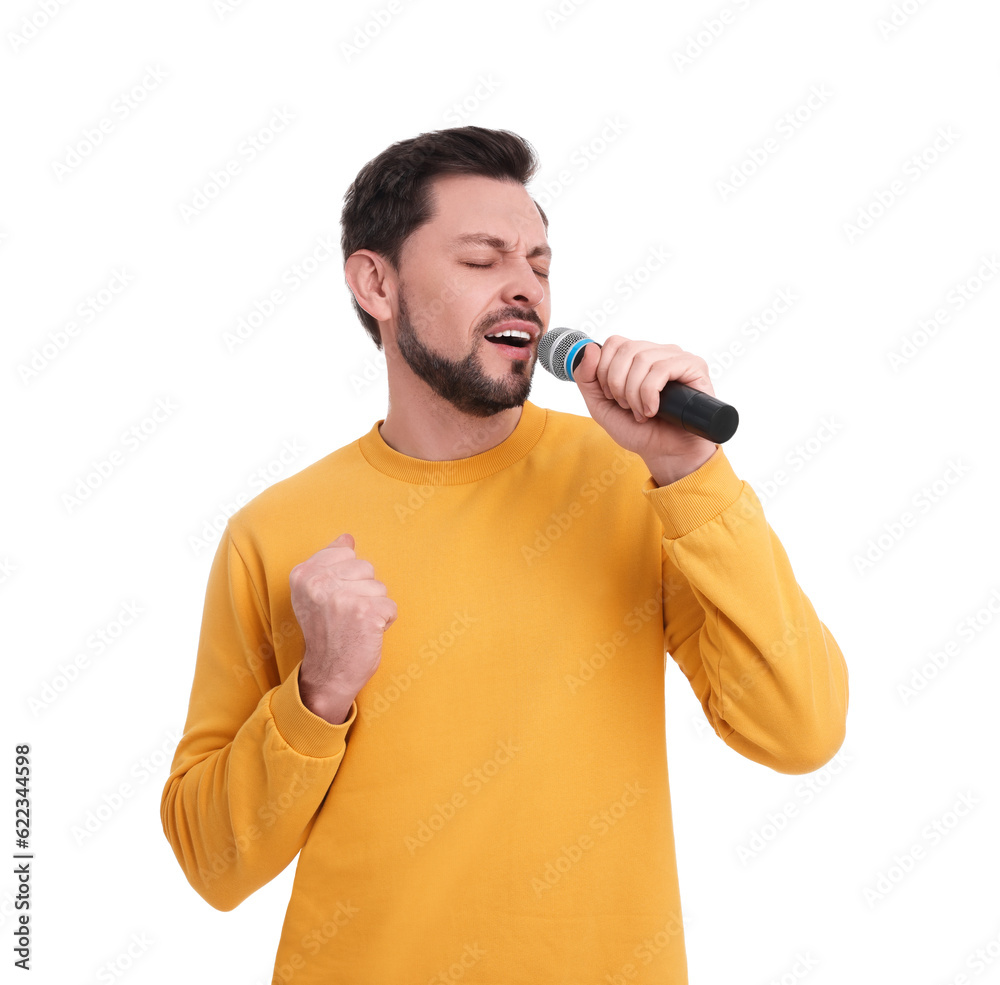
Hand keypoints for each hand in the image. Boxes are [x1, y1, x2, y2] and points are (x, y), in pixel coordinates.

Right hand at [289, 533, 396, 720]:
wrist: (327, 674)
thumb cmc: (326, 631)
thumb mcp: (315, 593)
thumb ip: (329, 562)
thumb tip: (346, 537)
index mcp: (303, 574)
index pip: (346, 554)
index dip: (348, 579)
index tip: (333, 601)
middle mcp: (319, 583)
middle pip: (366, 568)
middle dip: (363, 591)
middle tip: (345, 616)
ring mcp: (342, 598)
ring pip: (380, 587)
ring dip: (374, 607)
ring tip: (354, 625)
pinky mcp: (365, 613)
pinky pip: (390, 607)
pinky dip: (384, 622)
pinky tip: (366, 634)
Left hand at [573, 336, 716, 482]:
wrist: (665, 453)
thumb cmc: (638, 430)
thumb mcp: (601, 406)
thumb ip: (587, 379)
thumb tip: (590, 348)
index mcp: (637, 357)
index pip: (614, 343)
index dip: (604, 370)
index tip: (611, 397)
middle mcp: (657, 352)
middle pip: (626, 349)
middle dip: (618, 384)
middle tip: (626, 407)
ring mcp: (676, 358)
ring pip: (642, 359)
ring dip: (634, 393)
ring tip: (641, 412)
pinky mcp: (694, 367)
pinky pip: (662, 369)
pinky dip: (650, 393)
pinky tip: (653, 410)